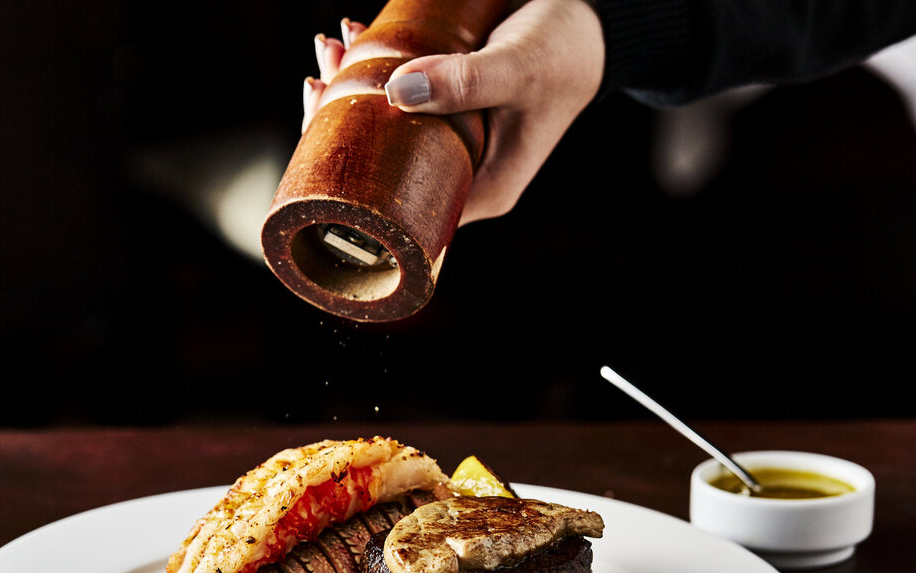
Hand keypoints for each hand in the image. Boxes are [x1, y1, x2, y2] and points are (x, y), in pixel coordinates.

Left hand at [303, 1, 604, 224]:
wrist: (597, 21)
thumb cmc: (567, 50)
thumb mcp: (518, 67)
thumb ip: (465, 82)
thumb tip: (396, 91)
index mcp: (482, 191)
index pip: (401, 208)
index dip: (351, 179)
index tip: (318, 129)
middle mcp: (463, 174)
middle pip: (384, 168)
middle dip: (342, 124)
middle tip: (320, 77)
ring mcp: (454, 144)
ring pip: (387, 131)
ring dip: (352, 89)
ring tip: (332, 47)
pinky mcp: (449, 112)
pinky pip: (401, 102)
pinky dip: (375, 72)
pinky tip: (356, 39)